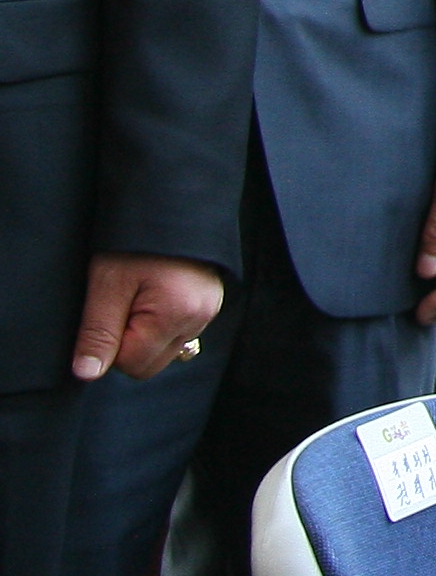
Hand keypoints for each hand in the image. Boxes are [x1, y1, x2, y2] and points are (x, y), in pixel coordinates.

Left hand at [71, 254, 221, 380]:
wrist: (170, 202)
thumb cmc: (137, 240)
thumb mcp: (107, 284)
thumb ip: (97, 332)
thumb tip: (88, 373)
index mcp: (177, 314)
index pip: (133, 364)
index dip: (111, 345)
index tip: (108, 311)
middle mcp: (200, 317)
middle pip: (152, 363)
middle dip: (129, 343)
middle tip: (121, 305)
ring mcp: (209, 311)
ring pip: (165, 349)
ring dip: (145, 334)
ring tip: (139, 295)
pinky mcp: (209, 303)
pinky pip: (178, 332)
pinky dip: (160, 324)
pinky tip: (154, 296)